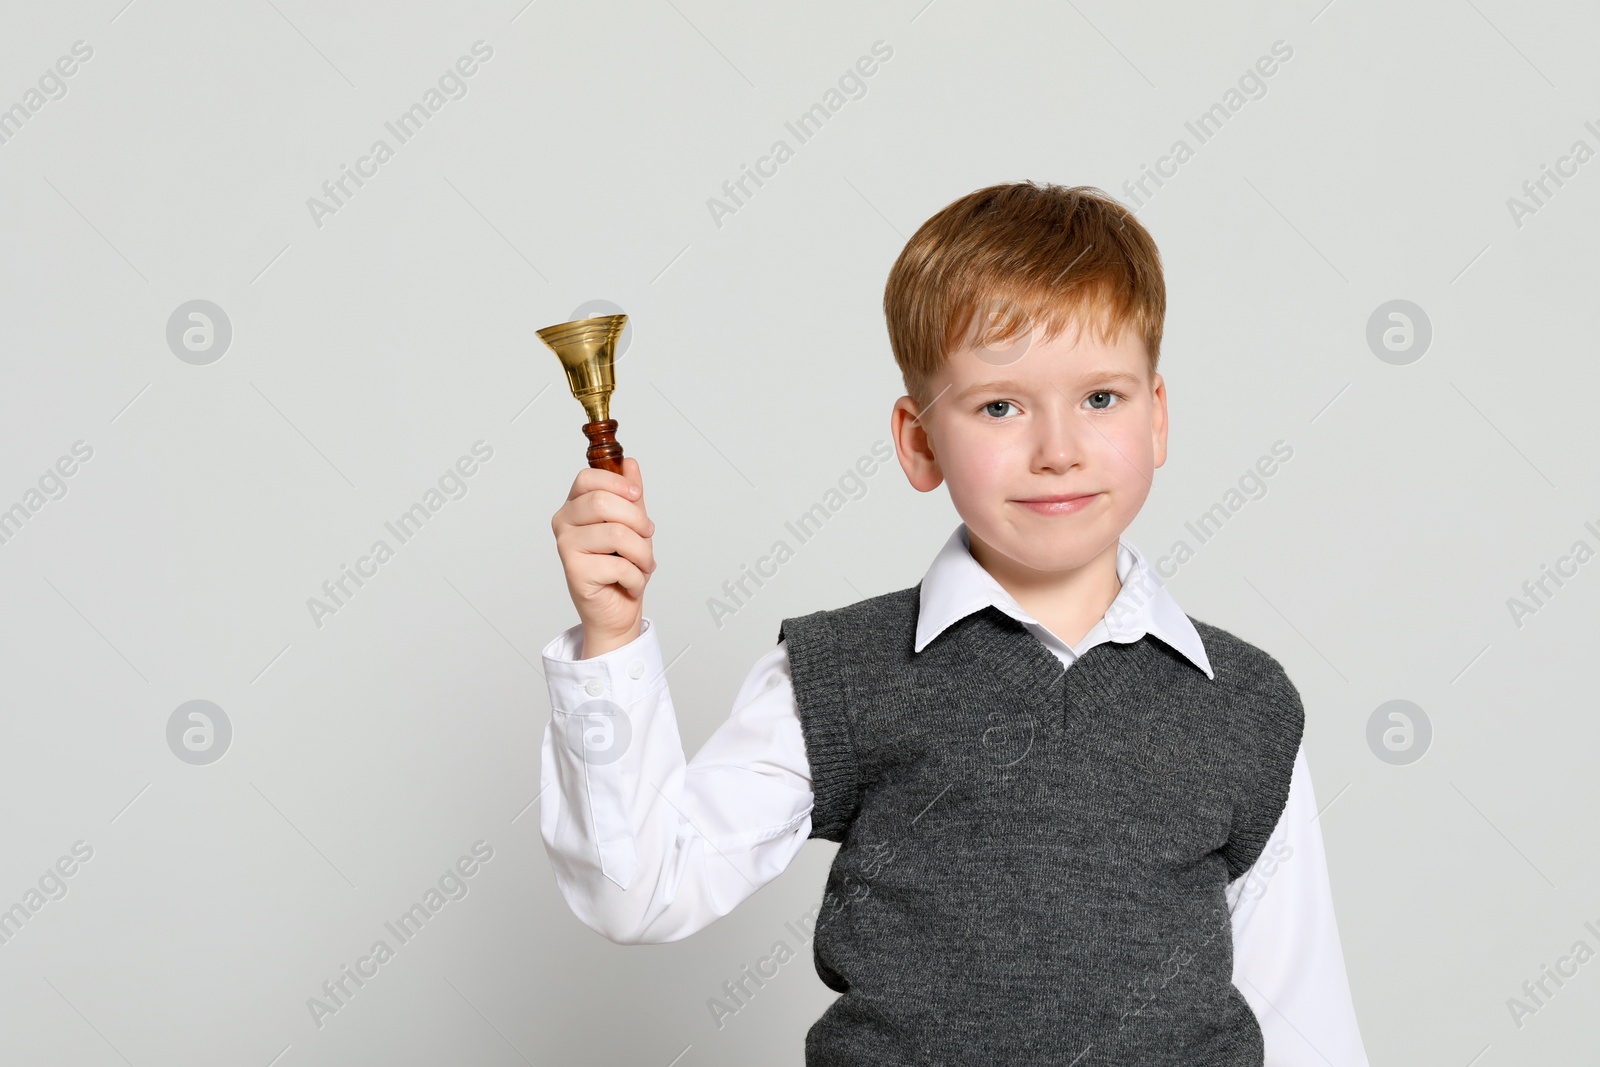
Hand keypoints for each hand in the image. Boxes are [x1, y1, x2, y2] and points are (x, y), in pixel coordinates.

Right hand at [551, 457, 655, 658]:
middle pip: (602, 503)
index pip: (588, 479)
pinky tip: (630, 583)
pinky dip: (636, 577)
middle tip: (647, 536)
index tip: (637, 496)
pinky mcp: (574, 572)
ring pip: (615, 534)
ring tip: (643, 564)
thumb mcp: (632, 525)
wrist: (617, 609)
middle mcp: (564, 523)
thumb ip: (630, 495)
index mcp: (575, 506)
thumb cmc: (622, 566)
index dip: (616, 483)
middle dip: (637, 521)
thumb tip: (629, 463)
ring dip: (642, 553)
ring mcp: (566, 547)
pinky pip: (618, 565)